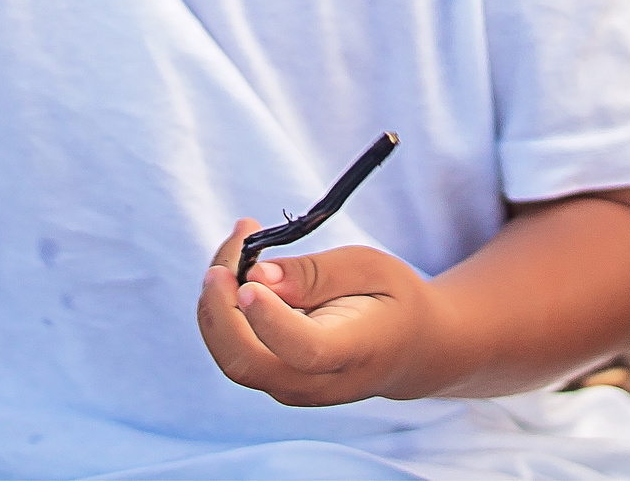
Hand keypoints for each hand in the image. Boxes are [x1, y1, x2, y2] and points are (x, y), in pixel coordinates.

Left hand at [197, 218, 448, 405]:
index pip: (303, 349)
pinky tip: (239, 268)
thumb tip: (258, 277)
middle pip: (247, 362)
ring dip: (218, 298)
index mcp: (353, 352)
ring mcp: (292, 388)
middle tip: (233, 245)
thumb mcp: (370, 268)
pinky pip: (234, 349)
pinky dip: (223, 308)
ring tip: (241, 241)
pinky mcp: (275, 380)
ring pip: (231, 355)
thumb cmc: (392, 299)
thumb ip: (316, 274)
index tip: (249, 279)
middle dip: (220, 305)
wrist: (411, 350)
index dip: (269, 319)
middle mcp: (317, 381)